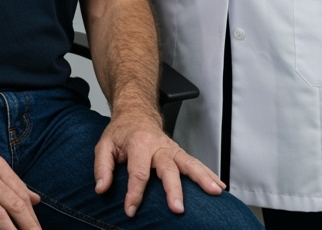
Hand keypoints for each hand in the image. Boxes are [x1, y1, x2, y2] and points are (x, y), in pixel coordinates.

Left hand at [94, 111, 223, 216]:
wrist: (137, 113)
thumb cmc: (121, 132)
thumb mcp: (104, 145)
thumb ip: (102, 167)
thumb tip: (102, 188)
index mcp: (138, 143)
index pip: (138, 172)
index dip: (134, 193)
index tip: (130, 210)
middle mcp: (159, 146)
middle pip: (168, 169)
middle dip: (173, 189)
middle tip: (177, 208)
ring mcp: (172, 149)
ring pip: (189, 163)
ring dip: (202, 178)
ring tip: (214, 192)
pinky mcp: (180, 153)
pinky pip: (196, 163)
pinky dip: (210, 174)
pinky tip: (220, 186)